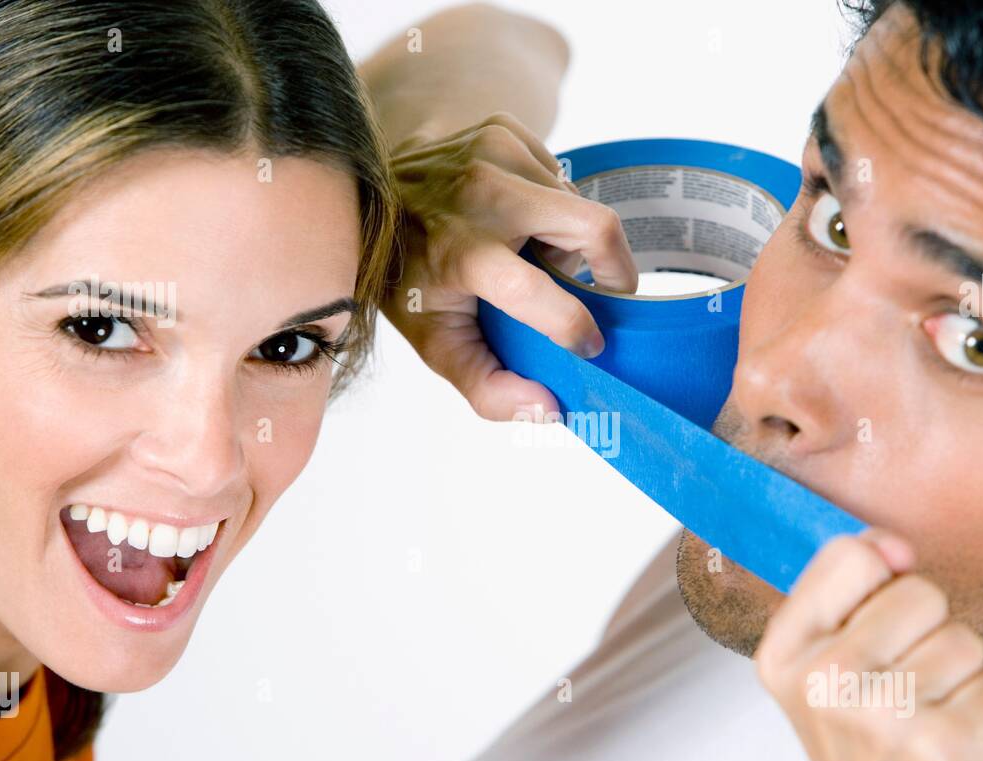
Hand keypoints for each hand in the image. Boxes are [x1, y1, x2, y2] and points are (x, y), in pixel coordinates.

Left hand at [382, 112, 638, 419]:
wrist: (369, 194)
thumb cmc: (406, 276)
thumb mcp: (435, 342)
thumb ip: (488, 388)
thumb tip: (549, 409)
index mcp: (463, 252)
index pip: (539, 294)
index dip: (576, 327)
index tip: (588, 344)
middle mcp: (481, 193)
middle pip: (596, 227)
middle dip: (613, 268)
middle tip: (598, 294)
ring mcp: (493, 152)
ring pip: (582, 204)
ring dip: (571, 239)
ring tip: (531, 254)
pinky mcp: (504, 129)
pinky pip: (561, 178)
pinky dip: (552, 207)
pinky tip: (516, 218)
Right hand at [758, 528, 982, 760]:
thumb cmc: (860, 744)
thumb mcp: (824, 664)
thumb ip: (849, 592)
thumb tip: (895, 546)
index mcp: (784, 654)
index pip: (848, 556)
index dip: (884, 569)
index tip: (885, 603)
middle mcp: (823, 683)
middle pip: (920, 592)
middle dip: (930, 629)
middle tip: (906, 680)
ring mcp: (881, 717)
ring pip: (965, 640)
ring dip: (960, 676)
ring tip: (928, 714)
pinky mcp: (940, 747)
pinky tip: (949, 741)